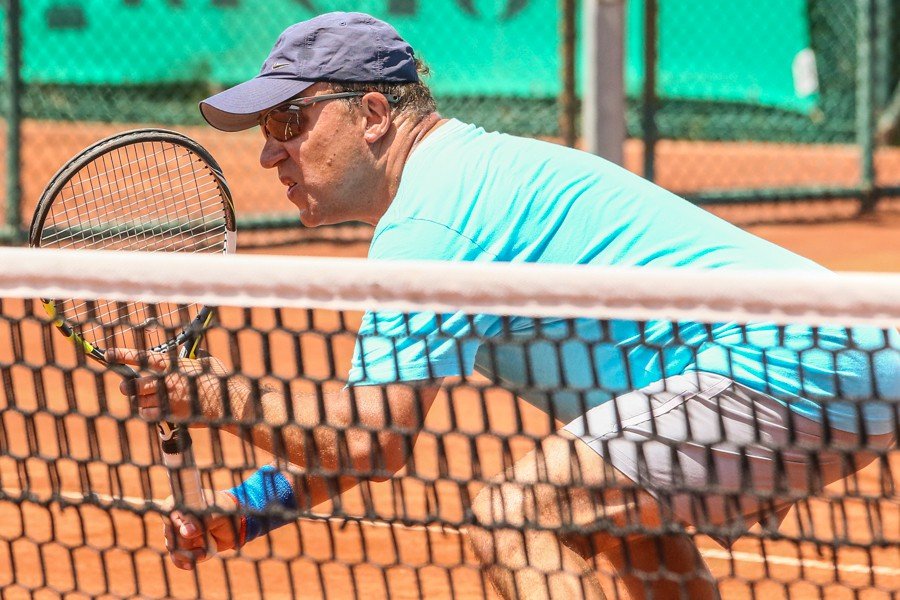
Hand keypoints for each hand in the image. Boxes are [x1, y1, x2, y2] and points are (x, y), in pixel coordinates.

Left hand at [106, 348, 248, 422]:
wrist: (229, 404)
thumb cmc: (220, 381)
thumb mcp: (208, 363)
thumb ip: (195, 358)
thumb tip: (195, 353)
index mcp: (174, 365)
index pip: (143, 358)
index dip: (124, 355)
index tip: (108, 355)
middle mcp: (168, 381)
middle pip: (134, 385)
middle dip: (127, 387)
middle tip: (126, 388)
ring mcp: (168, 399)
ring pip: (139, 402)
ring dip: (140, 401)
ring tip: (150, 400)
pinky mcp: (171, 415)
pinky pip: (148, 415)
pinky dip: (149, 413)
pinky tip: (156, 410)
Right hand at [163, 490, 241, 569]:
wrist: (235, 526)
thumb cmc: (226, 513)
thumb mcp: (217, 515)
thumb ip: (201, 522)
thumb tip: (185, 532)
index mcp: (182, 502)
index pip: (168, 510)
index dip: (175, 521)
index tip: (188, 529)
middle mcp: (176, 517)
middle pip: (170, 533)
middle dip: (187, 541)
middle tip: (205, 537)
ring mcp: (177, 532)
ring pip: (173, 547)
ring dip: (188, 553)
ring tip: (204, 551)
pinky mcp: (182, 546)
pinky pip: (175, 557)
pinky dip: (182, 562)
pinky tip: (191, 565)